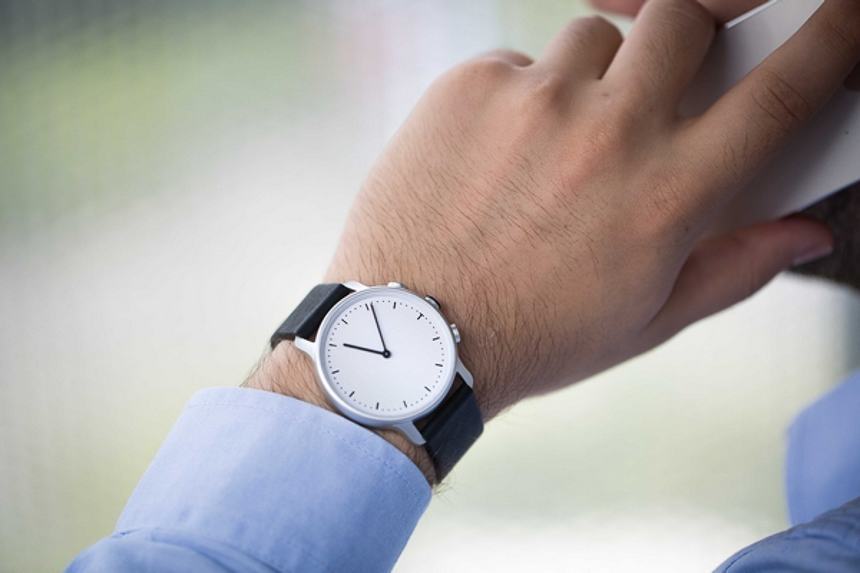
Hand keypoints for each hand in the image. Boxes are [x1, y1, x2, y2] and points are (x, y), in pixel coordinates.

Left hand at [253, 0, 857, 480]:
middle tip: (659, 82)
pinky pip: (519, 60)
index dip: (827, 41)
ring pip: (596, 36)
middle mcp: (608, 132)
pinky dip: (522, 95)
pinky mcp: (470, 87)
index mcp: (667, 194)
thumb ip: (734, 267)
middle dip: (687, 37)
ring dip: (593, 75)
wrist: (414, 335)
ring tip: (559, 140)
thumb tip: (804, 234)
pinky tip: (500, 154)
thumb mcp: (647, 321)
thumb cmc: (530, 336)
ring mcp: (535, 100)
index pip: (778, 94)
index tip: (842, 12)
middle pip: (684, 19)